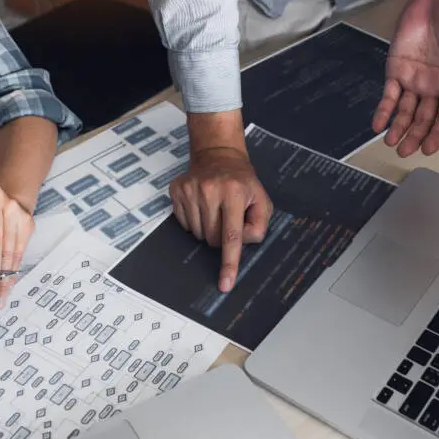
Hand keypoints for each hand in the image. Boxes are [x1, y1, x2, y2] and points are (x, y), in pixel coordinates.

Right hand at [170, 147, 272, 291]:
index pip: (232, 236)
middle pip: (213, 239)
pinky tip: (201, 206)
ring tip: (214, 209)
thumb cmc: (242, 182)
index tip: (224, 284)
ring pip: (198, 234)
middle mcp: (211, 190)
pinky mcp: (177, 190)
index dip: (229, 263)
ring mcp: (191, 189)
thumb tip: (241, 243)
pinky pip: (184, 224)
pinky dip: (194, 221)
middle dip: (221, 237)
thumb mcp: (261, 200)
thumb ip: (259, 225)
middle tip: (227, 218)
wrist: (218, 155)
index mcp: (235, 193)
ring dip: (207, 229)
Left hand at [372, 0, 438, 157]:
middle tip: (404, 152)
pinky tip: (377, 124)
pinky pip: (389, 95)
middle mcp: (434, 87)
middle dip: (415, 137)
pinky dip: (383, 110)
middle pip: (424, 119)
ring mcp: (414, 80)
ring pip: (405, 112)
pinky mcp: (397, 70)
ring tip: (390, 143)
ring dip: (398, 129)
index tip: (429, 150)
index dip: (438, 134)